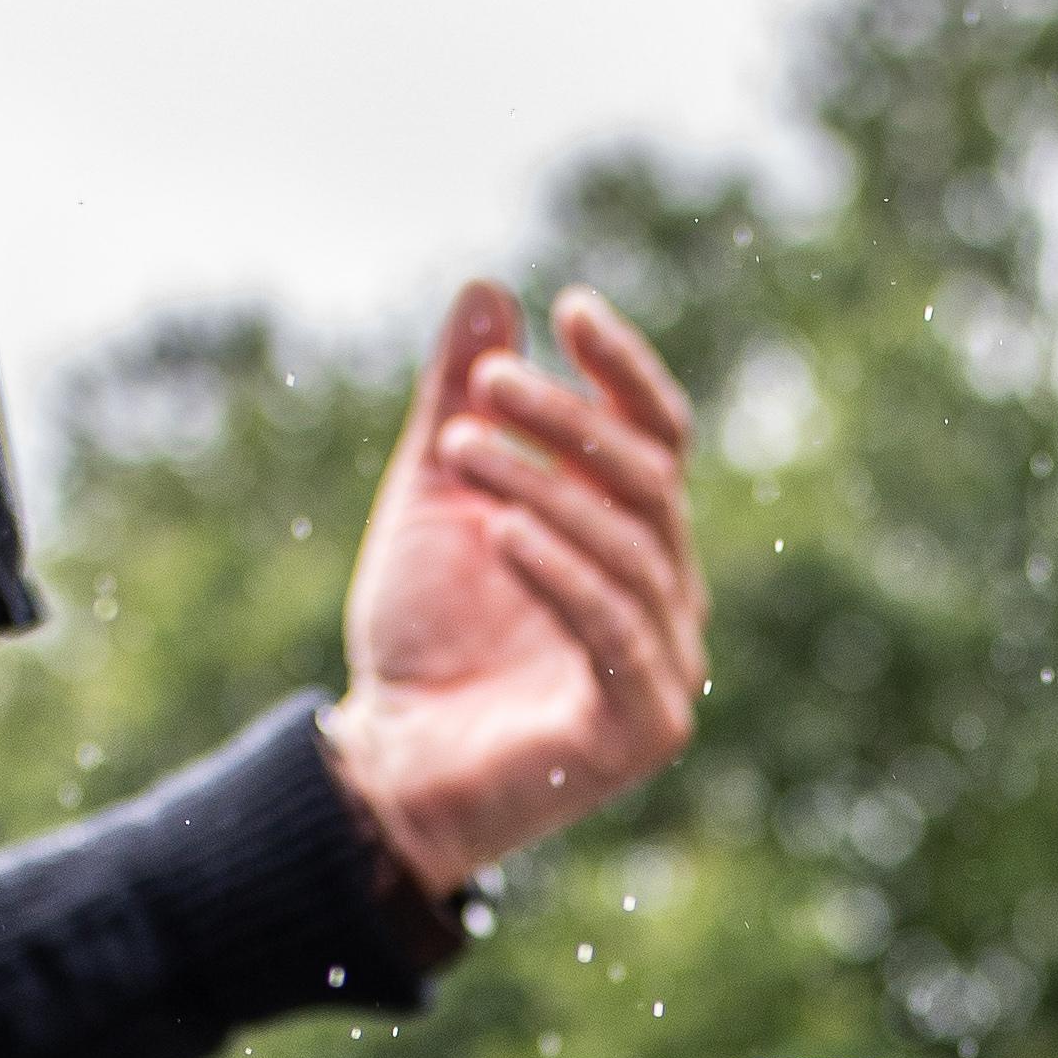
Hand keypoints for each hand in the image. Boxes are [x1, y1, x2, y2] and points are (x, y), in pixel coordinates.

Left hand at [323, 280, 710, 890]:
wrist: (390, 768)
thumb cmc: (420, 637)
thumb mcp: (435, 498)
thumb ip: (460, 404)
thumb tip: (489, 289)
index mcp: (633, 536)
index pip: (659, 436)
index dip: (624, 371)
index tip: (568, 309)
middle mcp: (666, 595)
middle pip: (647, 482)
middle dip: (566, 422)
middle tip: (485, 382)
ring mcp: (666, 664)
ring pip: (627, 550)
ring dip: (541, 488)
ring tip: (461, 448)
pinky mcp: (642, 728)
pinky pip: (613, 632)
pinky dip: (559, 574)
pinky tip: (502, 533)